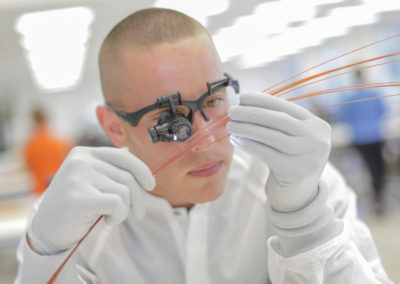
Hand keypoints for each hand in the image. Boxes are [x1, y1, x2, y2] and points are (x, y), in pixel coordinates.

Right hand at [28, 147, 154, 252]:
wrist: (46, 231)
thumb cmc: (76, 206)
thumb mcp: (91, 181)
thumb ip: (111, 171)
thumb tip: (144, 172)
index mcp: (84, 153)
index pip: (123, 156)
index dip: (142, 170)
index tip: (150, 185)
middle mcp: (80, 161)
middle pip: (128, 176)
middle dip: (139, 197)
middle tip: (138, 213)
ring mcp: (77, 178)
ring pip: (125, 191)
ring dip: (125, 209)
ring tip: (111, 216)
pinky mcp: (78, 198)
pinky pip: (117, 204)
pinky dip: (119, 216)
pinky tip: (106, 220)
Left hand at [227, 93, 330, 211]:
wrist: (298, 196)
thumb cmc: (288, 161)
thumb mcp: (290, 139)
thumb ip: (276, 122)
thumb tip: (245, 103)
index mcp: (317, 126)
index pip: (287, 107)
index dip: (263, 100)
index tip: (243, 96)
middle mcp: (318, 139)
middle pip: (279, 120)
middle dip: (252, 113)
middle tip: (232, 110)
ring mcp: (309, 156)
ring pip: (271, 136)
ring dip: (247, 128)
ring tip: (230, 125)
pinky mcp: (295, 172)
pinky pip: (266, 153)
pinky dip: (249, 145)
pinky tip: (236, 140)